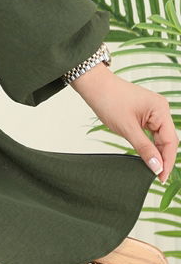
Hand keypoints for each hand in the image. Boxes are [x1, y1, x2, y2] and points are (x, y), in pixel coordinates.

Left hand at [69, 63, 177, 182]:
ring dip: (157, 152)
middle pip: (168, 140)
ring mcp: (153, 111)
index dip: (167, 161)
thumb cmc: (108, 99)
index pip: (170, 141)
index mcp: (160, 109)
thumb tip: (157, 167)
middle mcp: (160, 109)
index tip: (161, 177)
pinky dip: (150, 144)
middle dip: (163, 158)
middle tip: (157, 177)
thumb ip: (144, 148)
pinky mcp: (145, 113)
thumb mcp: (127, 128)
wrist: (94, 85)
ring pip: (160, 137)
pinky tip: (147, 156)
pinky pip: (152, 132)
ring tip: (152, 169)